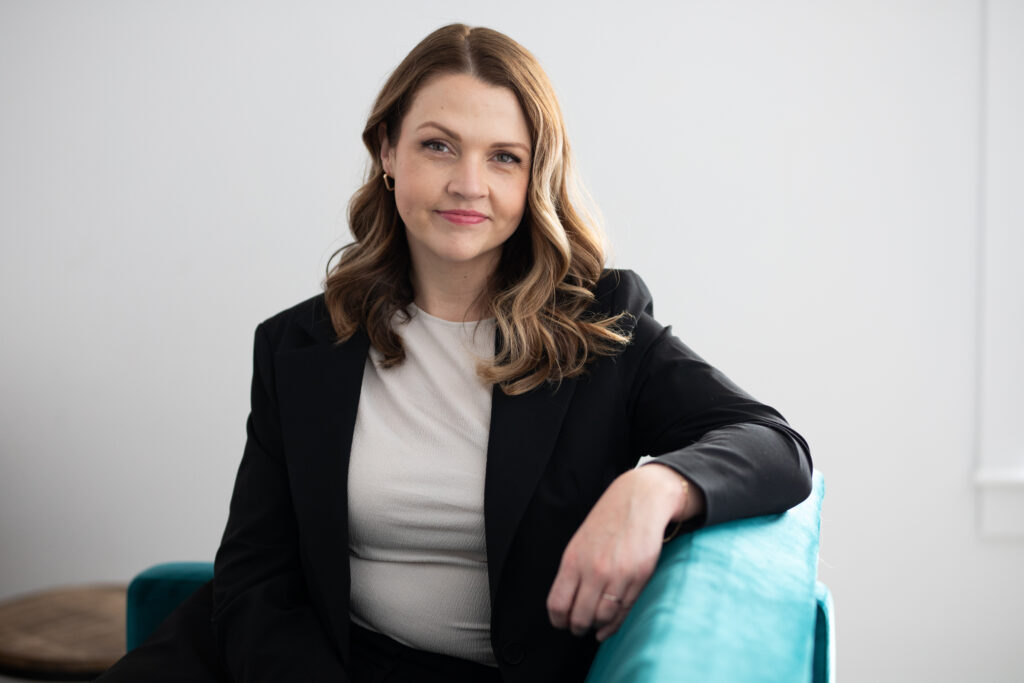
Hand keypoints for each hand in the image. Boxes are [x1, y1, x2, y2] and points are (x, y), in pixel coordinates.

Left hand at [546, 465, 700, 640]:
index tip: (561, 623)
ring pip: (602, 618)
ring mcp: (618, 575)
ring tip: (595, 625)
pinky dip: (614, 624)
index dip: (558, 620)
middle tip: (579, 628)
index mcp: (573, 560)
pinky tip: (609, 626)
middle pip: (579, 616)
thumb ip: (573, 572)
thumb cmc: (608, 521)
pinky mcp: (639, 577)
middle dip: (577, 627)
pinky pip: (624, 610)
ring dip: (597, 627)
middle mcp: (593, 570)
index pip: (558, 604)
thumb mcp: (580, 542)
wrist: (639, 500)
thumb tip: (566, 604)